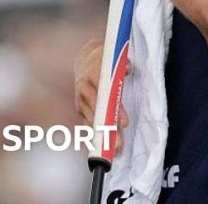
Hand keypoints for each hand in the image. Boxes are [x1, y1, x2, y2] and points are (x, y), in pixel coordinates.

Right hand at [74, 38, 128, 153]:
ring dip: (103, 137)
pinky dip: (93, 135)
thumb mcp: (114, 56)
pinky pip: (86, 123)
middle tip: (119, 145)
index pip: (105, 97)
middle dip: (110, 131)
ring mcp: (81, 100)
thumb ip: (123, 64)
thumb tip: (128, 69)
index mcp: (93, 77)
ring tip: (114, 151)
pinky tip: (100, 147)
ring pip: (93, 122)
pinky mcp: (80, 107)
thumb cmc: (105, 59)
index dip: (115, 111)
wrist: (85, 59)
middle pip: (99, 114)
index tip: (124, 122)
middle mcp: (84, 91)